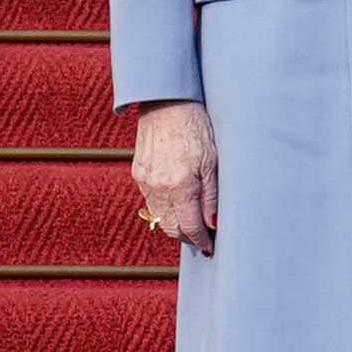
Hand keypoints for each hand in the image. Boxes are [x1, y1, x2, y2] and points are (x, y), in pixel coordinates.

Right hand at [130, 99, 216, 252]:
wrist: (167, 103)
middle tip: (202, 236)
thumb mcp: (213, 162)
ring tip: (190, 221)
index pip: (190, 227)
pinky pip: (151, 202)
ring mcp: (146, 182)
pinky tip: (177, 202)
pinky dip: (164, 208)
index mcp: (181, 186)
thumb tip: (213, 225)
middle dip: (187, 236)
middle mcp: (159, 188)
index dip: (201, 241)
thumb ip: (211, 197)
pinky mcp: (138, 174)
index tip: (210, 248)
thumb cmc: (195, 128)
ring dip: (175, 224)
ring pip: (159, 218)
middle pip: (172, 228)